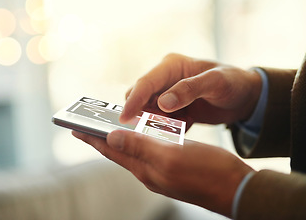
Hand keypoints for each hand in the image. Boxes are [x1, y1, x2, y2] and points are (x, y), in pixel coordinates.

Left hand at [72, 129, 253, 217]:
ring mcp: (161, 170)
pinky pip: (150, 151)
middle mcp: (149, 171)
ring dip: (120, 138)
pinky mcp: (174, 166)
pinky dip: (140, 139)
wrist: (237, 188)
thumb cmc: (208, 172)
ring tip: (108, 127)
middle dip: (102, 137)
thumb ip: (140, 147)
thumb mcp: (171, 157)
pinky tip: (142, 133)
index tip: (75, 128)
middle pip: (119, 151)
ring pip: (133, 151)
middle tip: (87, 125)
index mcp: (145, 169)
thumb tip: (112, 137)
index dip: (92, 138)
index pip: (111, 150)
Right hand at [120, 53, 261, 126]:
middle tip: (160, 127)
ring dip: (157, 122)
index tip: (124, 119)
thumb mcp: (216, 83)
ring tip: (179, 125)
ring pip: (148, 111)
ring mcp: (167, 94)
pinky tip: (185, 126)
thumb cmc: (234, 83)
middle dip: (144, 114)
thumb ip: (189, 90)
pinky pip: (160, 121)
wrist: (245, 97)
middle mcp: (165, 78)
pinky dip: (167, 127)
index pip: (145, 83)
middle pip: (140, 97)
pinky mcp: (172, 109)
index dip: (133, 101)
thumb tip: (163, 103)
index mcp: (171, 65)